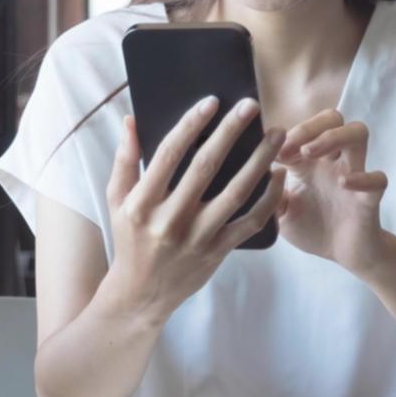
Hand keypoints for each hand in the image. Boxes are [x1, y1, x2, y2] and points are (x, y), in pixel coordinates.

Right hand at [104, 96, 285, 318]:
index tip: (211, 102)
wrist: (141, 294)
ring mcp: (197, 238)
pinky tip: (278, 174)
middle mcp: (170, 219)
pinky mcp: (218, 252)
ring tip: (276, 134)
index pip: (170, 154)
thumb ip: (126, 160)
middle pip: (206, 167)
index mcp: (142, 203)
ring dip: (260, 160)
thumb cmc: (130, 240)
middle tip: (250, 105)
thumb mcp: (117, 200)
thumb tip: (132, 119)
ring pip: (236, 192)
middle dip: (230, 131)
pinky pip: (251, 222)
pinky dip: (269, 198)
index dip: (191, 125)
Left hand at [274, 111, 393, 274]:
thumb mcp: (280, 213)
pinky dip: (363, 178)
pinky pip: (378, 179)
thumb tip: (252, 176)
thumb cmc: (312, 228)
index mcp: (311, 161)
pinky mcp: (369, 198)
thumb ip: (267, 195)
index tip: (272, 153)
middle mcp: (333, 161)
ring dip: (334, 137)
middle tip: (290, 148)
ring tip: (310, 153)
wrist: (343, 255)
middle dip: (311, 126)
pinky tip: (344, 183)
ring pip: (358, 133)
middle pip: (333, 118)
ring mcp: (354, 175)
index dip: (287, 134)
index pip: (304, 128)